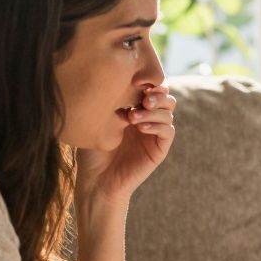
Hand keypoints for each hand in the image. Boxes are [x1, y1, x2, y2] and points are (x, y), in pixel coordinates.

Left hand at [76, 86, 175, 205]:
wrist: (96, 180)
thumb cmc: (92, 151)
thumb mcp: (100, 122)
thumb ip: (114, 102)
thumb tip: (122, 80)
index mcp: (135, 109)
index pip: (151, 88)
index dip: (148, 82)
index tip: (134, 81)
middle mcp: (148, 119)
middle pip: (165, 97)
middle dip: (156, 94)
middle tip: (142, 98)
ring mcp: (155, 134)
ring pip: (168, 112)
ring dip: (154, 110)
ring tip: (133, 117)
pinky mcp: (160, 149)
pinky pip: (168, 131)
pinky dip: (157, 125)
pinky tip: (141, 127)